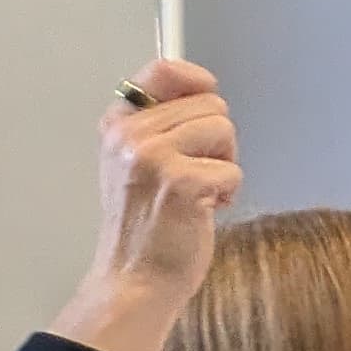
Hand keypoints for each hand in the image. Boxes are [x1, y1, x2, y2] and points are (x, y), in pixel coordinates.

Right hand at [52, 60, 240, 350]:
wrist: (136, 280)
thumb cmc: (146, 227)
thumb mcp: (137, 164)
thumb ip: (162, 126)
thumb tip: (203, 90)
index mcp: (117, 125)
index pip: (162, 70)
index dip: (195, 78)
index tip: (205, 92)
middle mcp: (130, 135)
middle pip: (211, 104)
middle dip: (218, 139)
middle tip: (198, 173)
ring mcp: (153, 156)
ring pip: (225, 130)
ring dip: (225, 163)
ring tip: (200, 191)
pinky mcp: (181, 181)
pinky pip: (233, 169)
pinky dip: (228, 192)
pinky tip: (204, 210)